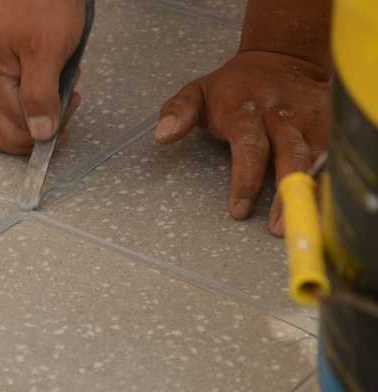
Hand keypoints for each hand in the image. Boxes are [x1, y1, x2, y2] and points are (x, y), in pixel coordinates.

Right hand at [0, 0, 84, 154]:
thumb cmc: (44, 2)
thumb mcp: (47, 51)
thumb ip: (41, 97)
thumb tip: (40, 134)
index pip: (16, 129)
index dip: (46, 128)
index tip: (69, 107)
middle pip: (7, 132)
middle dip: (40, 128)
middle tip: (65, 105)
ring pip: (11, 121)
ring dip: (38, 118)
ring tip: (61, 93)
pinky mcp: (5, 69)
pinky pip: (16, 103)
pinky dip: (36, 104)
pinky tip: (53, 87)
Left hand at [154, 51, 329, 236]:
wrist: (279, 57)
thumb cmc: (232, 87)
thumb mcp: (197, 93)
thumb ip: (177, 113)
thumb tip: (161, 135)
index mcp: (245, 111)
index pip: (248, 147)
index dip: (245, 179)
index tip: (238, 210)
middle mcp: (281, 114)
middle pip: (290, 154)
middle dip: (286, 192)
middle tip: (278, 227)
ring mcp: (310, 117)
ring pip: (319, 155)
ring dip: (313, 191)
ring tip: (306, 223)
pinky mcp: (331, 120)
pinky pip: (336, 151)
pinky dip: (333, 177)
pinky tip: (328, 204)